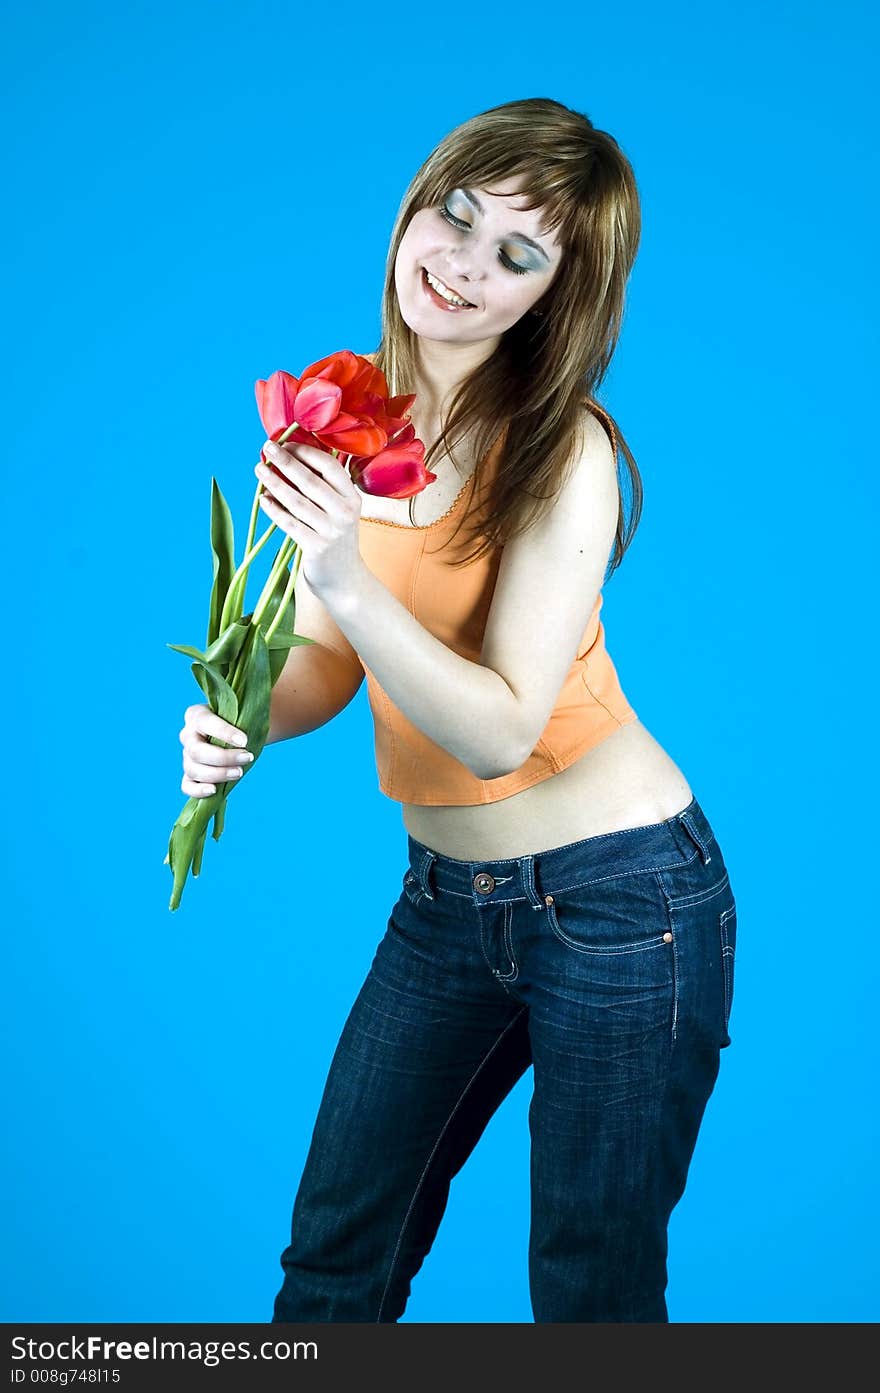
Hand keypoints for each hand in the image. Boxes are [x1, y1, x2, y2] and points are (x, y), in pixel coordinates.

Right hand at [179, 704, 252, 797]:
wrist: (237, 736)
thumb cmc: (239, 723)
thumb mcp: (241, 715)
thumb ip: (243, 719)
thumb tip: (248, 737)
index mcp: (197, 715)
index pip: (206, 722)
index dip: (224, 733)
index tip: (245, 741)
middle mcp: (187, 735)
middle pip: (197, 751)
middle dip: (224, 757)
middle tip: (247, 757)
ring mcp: (186, 756)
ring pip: (193, 769)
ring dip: (218, 774)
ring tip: (239, 772)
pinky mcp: (190, 775)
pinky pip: (187, 786)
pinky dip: (198, 791)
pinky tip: (214, 790)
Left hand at [256, 440, 364, 599]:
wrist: (344, 579)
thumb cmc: (336, 538)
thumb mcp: (340, 511)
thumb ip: (323, 488)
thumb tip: (289, 457)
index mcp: (353, 497)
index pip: (330, 467)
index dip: (306, 453)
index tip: (286, 444)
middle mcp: (345, 513)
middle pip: (310, 481)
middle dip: (286, 462)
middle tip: (267, 448)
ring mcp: (332, 531)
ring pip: (297, 502)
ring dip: (275, 483)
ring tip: (259, 470)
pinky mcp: (317, 548)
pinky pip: (290, 524)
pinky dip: (274, 510)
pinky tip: (262, 499)